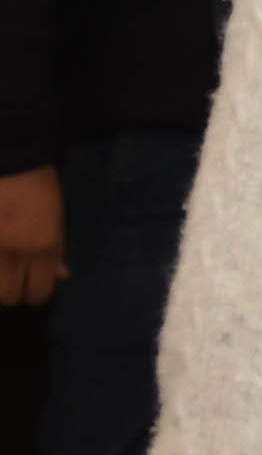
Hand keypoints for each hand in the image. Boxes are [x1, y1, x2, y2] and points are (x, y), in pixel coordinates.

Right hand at [0, 168, 58, 309]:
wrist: (10, 158)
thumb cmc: (37, 185)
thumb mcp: (56, 217)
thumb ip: (58, 249)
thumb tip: (62, 276)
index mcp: (42, 247)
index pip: (40, 292)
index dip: (36, 293)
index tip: (32, 287)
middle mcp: (13, 252)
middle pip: (8, 295)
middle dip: (12, 291)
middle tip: (12, 278)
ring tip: (4, 266)